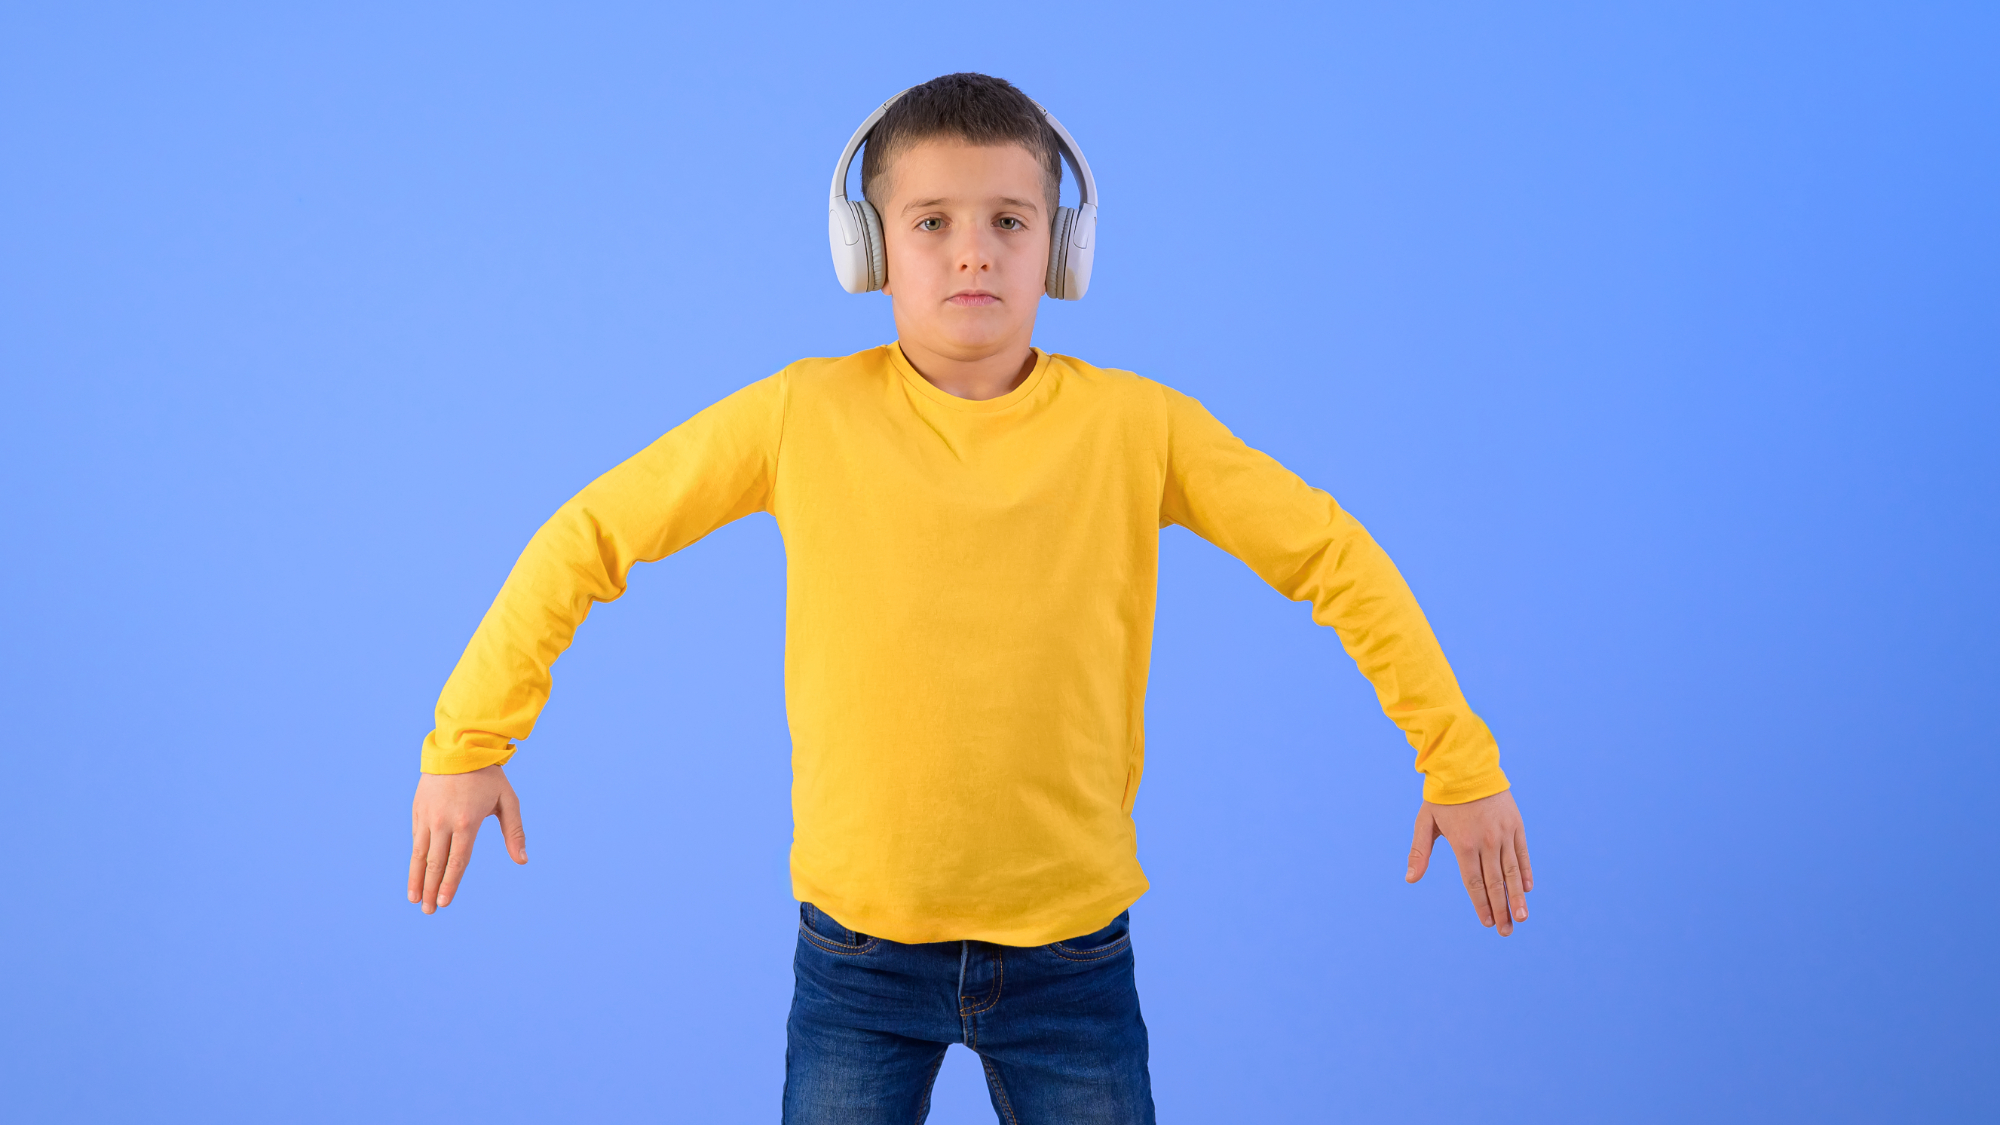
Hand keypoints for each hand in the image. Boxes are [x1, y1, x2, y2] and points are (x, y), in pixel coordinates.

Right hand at [407, 764, 526, 912]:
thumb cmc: (488, 777)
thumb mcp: (508, 801)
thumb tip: (522, 860)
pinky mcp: (417, 811)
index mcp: (467, 821)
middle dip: (430, 889)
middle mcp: (443, 822)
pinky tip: (414, 874)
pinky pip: (415, 840)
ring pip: (419, 854)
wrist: (460, 748)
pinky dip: (413, 859)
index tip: (444, 902)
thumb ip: (515, 832)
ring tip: (415, 900)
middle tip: (429, 911)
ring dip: (416, 879)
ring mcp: (427, 816)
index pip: (457, 861)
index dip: (450, 884)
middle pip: (435, 863)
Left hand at [1405, 789, 1531, 935]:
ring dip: (1518, 897)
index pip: (1474, 883)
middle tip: (1506, 931)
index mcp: (1464, 844)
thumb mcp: (1426, 822)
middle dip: (1501, 910)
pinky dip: (1525, 872)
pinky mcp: (1516, 825)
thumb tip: (1410, 879)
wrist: (1467, 764)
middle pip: (1495, 883)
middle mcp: (1487, 842)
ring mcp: (1504, 833)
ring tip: (1522, 918)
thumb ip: (1420, 852)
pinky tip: (1528, 889)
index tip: (1487, 923)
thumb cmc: (1442, 796)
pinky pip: (1522, 854)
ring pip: (1512, 872)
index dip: (1481, 905)